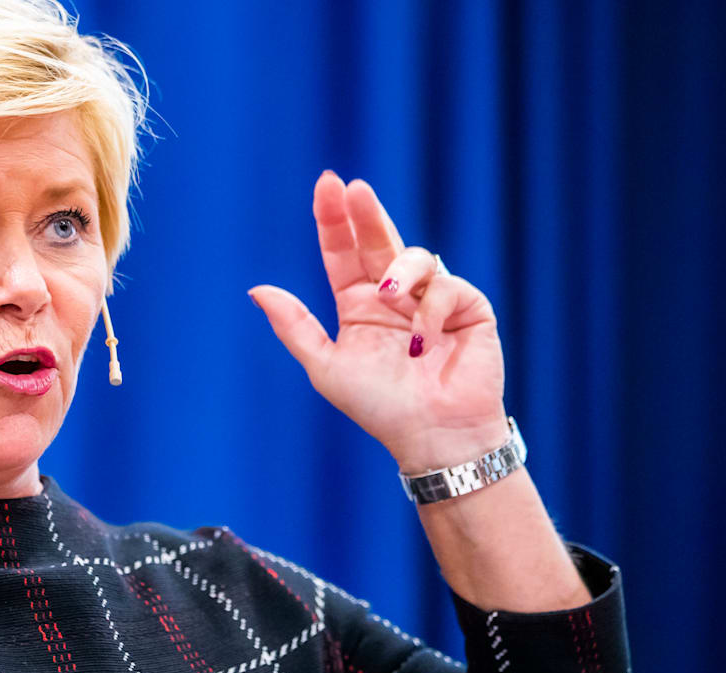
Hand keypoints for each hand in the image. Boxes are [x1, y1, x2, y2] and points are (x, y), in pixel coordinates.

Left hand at [250, 171, 508, 472]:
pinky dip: (430, 310)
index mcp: (358, 305)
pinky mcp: (468, 307)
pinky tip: (424, 340)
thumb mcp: (326, 366)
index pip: (342, 253)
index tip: (327, 184)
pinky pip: (447, 287)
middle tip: (352, 188)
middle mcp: (394, 296)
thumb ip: (295, 327)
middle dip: (365, 213)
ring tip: (389, 298)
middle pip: (377, 240)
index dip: (334, 220)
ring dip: (399, 272)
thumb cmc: (378, 406)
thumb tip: (257, 290)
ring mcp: (431, 299)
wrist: (432, 435)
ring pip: (415, 257)